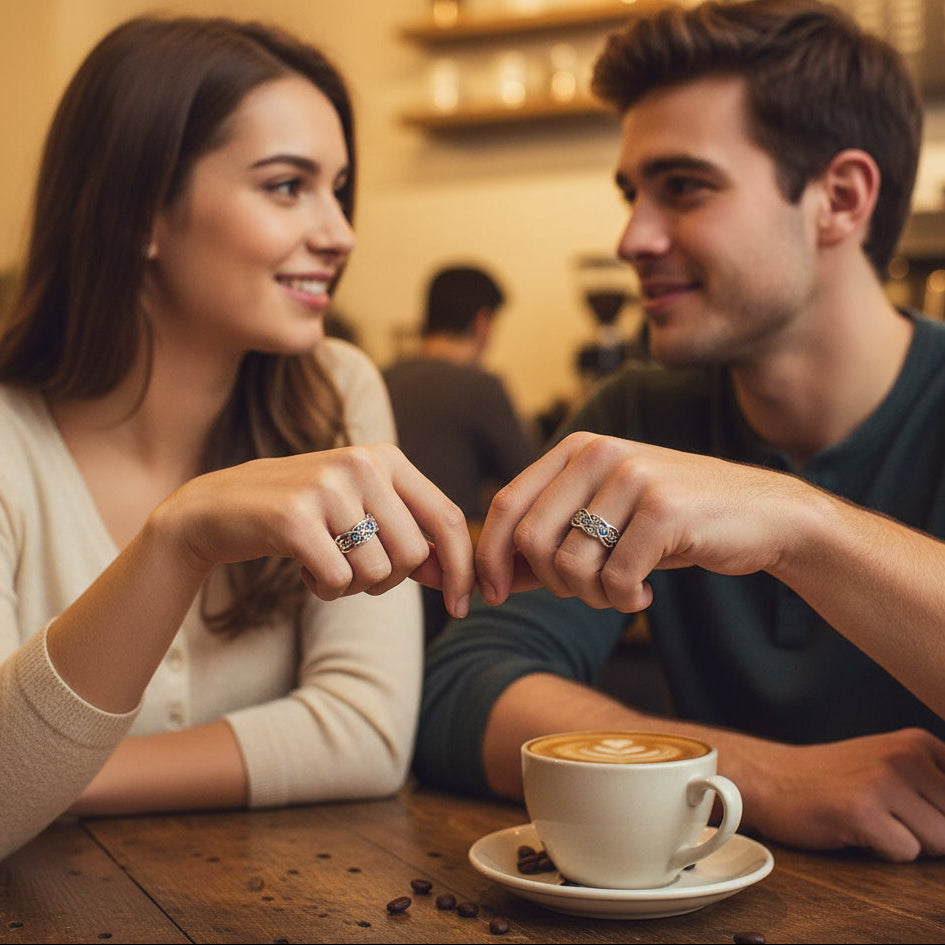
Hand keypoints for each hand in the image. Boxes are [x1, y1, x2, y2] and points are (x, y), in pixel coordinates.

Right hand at [159, 443, 474, 616]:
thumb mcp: (361, 511)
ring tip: (325, 561)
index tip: (462, 606)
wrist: (219, 507)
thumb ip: (409, 536)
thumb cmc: (303, 514)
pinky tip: (304, 567)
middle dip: (389, 580)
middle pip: (413, 554)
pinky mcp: (293, 518)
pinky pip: (339, 581)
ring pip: (377, 572)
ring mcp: (327, 488)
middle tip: (354, 570)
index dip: (461, 568)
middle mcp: (361, 464)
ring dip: (353, 585)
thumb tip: (457, 578)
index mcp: (386, 457)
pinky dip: (326, 589)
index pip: (446, 518)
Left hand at [476, 431, 807, 610]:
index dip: (490, 558)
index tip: (493, 597)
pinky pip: (613, 578)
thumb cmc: (673, 524)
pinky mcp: (663, 509)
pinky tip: (644, 592)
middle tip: (588, 593)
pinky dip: (622, 600)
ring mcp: (632, 477)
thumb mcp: (605, 523)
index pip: (508, 505)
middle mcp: (599, 452)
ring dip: (590, 596)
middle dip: (552, 584)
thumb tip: (489, 577)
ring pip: (570, 564)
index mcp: (577, 448)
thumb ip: (549, 542)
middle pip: (532, 539)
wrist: (762, 516)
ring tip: (620, 591)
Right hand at [743, 728, 944, 860]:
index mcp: (917, 742)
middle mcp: (904, 755)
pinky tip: (856, 830)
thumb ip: (934, 785)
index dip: (941, 812)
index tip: (911, 809)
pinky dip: (883, 852)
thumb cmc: (832, 779)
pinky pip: (905, 854)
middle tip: (888, 816)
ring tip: (874, 822)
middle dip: (929, 832)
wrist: (770, 777)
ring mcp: (883, 781)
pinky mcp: (863, 812)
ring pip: (940, 842)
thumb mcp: (889, 764)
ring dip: (909, 843)